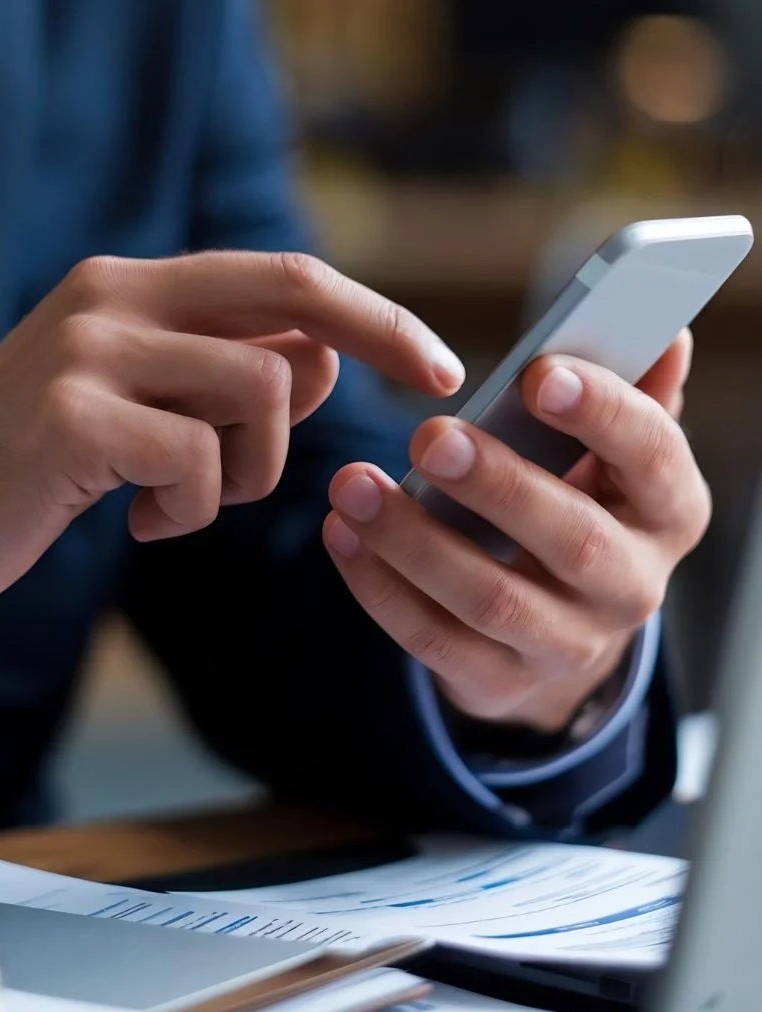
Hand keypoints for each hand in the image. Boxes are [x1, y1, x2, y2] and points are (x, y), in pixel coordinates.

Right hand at [0, 251, 463, 610]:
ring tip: (188, 500)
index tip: (438, 361)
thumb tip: (323, 355)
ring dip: (253, 467)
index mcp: (133, 285)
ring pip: (260, 388)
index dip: (373, 312)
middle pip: (293, 295)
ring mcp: (88, 349)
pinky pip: (200, 461)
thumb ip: (224, 375)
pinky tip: (143, 525)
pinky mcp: (70, 417)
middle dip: (383, 336)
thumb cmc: (38, 466)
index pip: (282, 274)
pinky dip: (193, 509)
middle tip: (437, 388)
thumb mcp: (141, 409)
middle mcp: (113, 295)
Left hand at [324, 331, 709, 732]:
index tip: (539, 374)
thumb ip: (634, 390)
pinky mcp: (499, 680)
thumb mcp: (617, 453)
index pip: (653, 456)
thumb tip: (665, 331)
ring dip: (415, 540)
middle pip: (573, 540)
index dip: (602, 414)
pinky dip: (381, 587)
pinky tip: (342, 534)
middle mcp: (632, 585)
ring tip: (353, 483)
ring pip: (492, 600)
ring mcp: (567, 644)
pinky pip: (434, 640)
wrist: (564, 624)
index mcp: (669, 509)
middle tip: (428, 434)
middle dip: (498, 485)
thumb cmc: (584, 502)